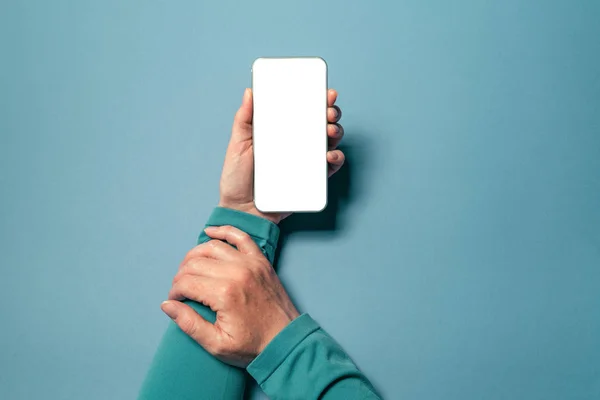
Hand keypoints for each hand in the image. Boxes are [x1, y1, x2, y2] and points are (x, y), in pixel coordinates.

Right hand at [160, 225, 300, 367]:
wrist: (286, 341)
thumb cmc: (254, 345)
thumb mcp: (217, 344)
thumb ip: (190, 324)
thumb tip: (168, 305)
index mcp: (225, 294)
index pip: (186, 282)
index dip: (175, 292)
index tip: (175, 301)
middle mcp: (237, 272)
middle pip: (196, 263)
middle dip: (182, 275)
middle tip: (181, 289)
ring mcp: (251, 264)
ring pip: (213, 247)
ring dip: (195, 255)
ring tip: (189, 269)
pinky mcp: (261, 261)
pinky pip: (241, 237)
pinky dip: (224, 231)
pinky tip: (210, 232)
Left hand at [218, 88, 345, 223]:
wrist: (241, 210)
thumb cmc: (237, 178)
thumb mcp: (238, 145)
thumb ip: (243, 119)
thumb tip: (249, 92)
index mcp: (281, 131)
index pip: (302, 110)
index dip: (316, 98)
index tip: (324, 91)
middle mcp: (297, 144)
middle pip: (320, 122)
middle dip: (330, 112)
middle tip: (327, 111)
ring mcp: (306, 161)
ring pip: (330, 141)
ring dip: (337, 131)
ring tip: (329, 130)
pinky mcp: (311, 180)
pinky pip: (330, 167)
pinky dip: (336, 159)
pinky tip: (330, 155)